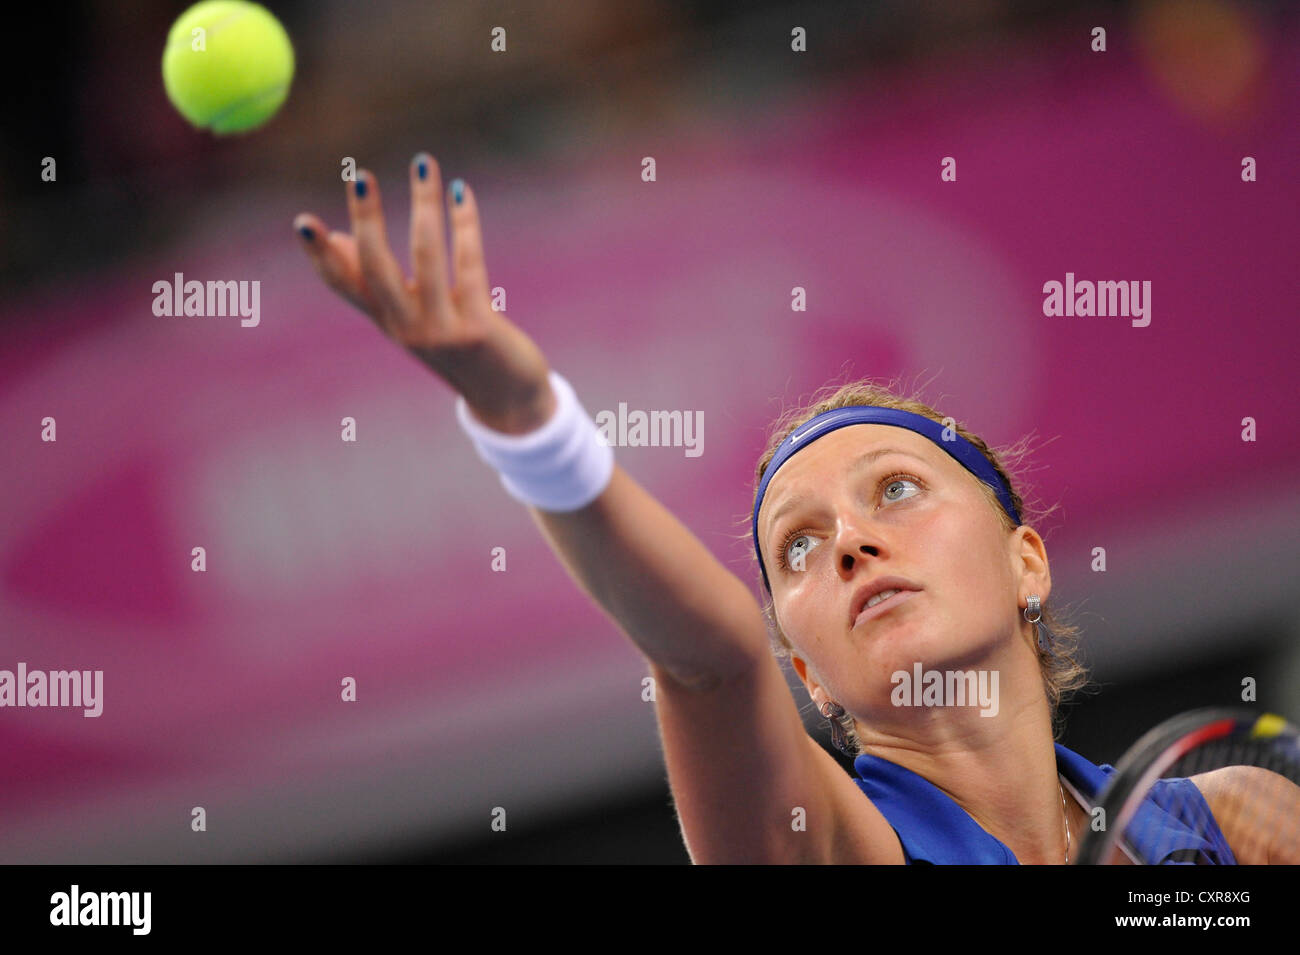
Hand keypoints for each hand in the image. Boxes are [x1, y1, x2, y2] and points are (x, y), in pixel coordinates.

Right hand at [293, 154, 555, 433]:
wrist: (506, 399)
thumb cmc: (458, 347)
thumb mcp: (412, 317)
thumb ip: (378, 283)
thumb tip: (339, 237)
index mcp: (387, 321)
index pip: (344, 285)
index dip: (320, 256)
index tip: (302, 221)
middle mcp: (407, 328)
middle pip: (376, 268)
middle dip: (367, 220)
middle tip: (361, 175)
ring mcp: (442, 331)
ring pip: (426, 257)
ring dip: (424, 205)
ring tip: (424, 163)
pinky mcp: (478, 329)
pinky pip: (469, 265)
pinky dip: (464, 224)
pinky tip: (462, 191)